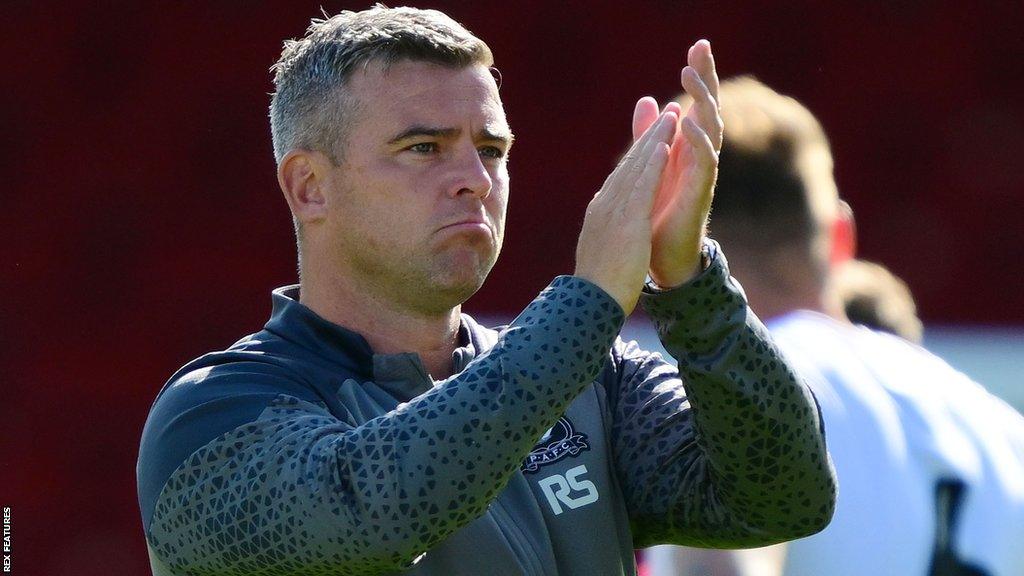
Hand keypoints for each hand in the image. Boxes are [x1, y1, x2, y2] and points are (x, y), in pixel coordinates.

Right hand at [574, 111, 677, 313]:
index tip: (654, 135)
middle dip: (649, 136)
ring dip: (655, 140)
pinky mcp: (627, 221)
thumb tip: (608, 230)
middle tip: (667, 112)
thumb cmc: (598, 285)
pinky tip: (665, 147)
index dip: (639, 152)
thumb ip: (607, 234)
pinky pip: (643, 187)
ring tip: (672, 117)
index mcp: (601, 212)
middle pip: (630, 164)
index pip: (622, 176)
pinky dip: (653, 164)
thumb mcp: (602, 251)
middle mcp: (605, 205)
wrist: (592, 302)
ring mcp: (614, 211)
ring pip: (637, 168)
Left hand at [632, 40, 722, 287]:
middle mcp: (699, 155)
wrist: (662, 257)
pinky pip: (705, 161)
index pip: (697, 101)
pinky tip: (688, 122)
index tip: (698, 44)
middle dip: (706, 77)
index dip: (700, 74)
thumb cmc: (660, 213)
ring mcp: (702, 173)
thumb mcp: (652, 165)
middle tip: (701, 47)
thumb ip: (650, 134)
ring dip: (702, 101)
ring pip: (710, 129)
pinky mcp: (700, 192)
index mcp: (687, 146)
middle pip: (710, 107)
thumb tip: (650, 99)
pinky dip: (697, 140)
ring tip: (689, 75)